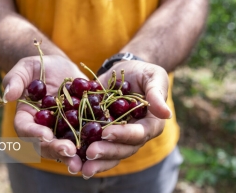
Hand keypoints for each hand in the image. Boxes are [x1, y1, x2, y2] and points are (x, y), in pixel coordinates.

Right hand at [2, 55, 87, 172]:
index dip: (34, 134)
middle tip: (69, 152)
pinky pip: (83, 138)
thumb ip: (15, 79)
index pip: (25, 128)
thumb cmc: (41, 66)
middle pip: (45, 144)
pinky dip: (90, 145)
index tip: (46, 135)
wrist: (62, 68)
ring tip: (83, 161)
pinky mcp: (78, 127)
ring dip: (73, 156)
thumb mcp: (27, 67)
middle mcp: (43, 128)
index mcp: (27, 116)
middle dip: (57, 149)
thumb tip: (7, 96)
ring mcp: (61, 130)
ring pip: (64, 146)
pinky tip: (100, 149)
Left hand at [80, 60, 171, 178]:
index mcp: (150, 123)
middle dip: (108, 152)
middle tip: (91, 153)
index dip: (125, 135)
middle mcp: (135, 134)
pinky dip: (84, 151)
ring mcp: (118, 135)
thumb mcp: (153, 77)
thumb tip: (166, 114)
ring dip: (96, 160)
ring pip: (110, 152)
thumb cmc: (143, 73)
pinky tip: (71, 156)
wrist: (123, 71)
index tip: (107, 133)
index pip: (140, 134)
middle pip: (124, 148)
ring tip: (80, 166)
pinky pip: (95, 144)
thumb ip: (157, 93)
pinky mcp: (103, 131)